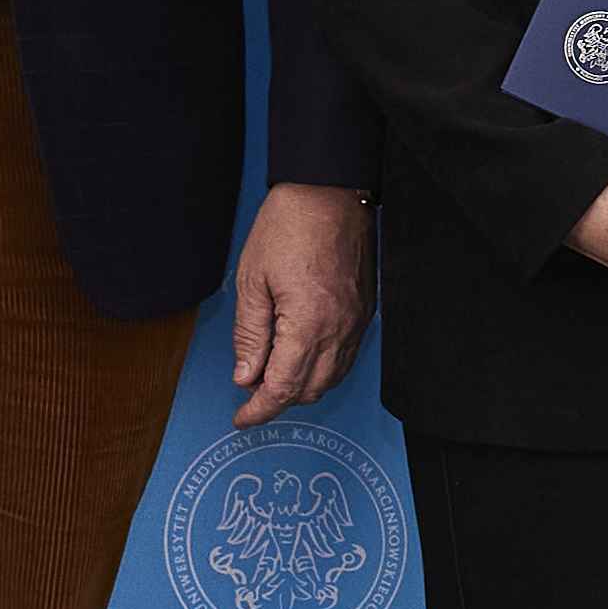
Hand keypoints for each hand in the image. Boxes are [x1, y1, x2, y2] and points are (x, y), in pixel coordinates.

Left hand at [229, 183, 374, 423]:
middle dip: (279, 400)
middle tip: (251, 394)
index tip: (243, 418)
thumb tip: (246, 375)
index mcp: (308, 324)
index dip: (260, 409)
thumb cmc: (289, 225)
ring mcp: (356, 322)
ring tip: (273, 376)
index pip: (283, 387)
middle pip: (310, 390)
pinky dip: (323, 368)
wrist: (329, 189)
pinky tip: (303, 358)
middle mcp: (339, 329)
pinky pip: (346, 357)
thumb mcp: (252, 279)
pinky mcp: (365, 311)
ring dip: (303, 387)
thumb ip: (250, 334)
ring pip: (332, 378)